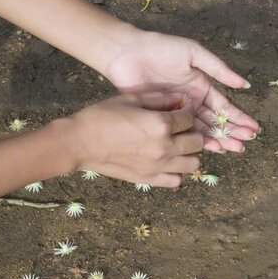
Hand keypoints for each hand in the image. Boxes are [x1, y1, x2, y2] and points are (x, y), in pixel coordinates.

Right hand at [67, 92, 202, 187]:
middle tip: (180, 130)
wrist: (79, 142)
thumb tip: (181, 98)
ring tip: (176, 147)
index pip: (190, 118)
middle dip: (192, 132)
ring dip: (189, 154)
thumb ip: (160, 98)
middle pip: (197, 142)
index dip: (186, 113)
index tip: (179, 112)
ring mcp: (158, 166)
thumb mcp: (132, 100)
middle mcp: (165, 147)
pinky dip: (177, 172)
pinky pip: (177, 180)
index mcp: (161, 125)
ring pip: (193, 164)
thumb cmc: (103, 116)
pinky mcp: (149, 179)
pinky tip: (167, 163)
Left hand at [104, 29, 259, 152]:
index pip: (225, 106)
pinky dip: (197, 140)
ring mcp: (179, 112)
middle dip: (232, 133)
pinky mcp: (164, 118)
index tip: (253, 129)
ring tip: (233, 149)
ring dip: (219, 139)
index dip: (240, 118)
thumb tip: (244, 84)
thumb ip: (219, 69)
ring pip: (203, 130)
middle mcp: (193, 102)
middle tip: (245, 145)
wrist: (128, 53)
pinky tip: (210, 148)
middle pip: (217, 121)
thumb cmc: (161, 48)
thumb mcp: (194, 53)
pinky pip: (183, 132)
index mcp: (202, 87)